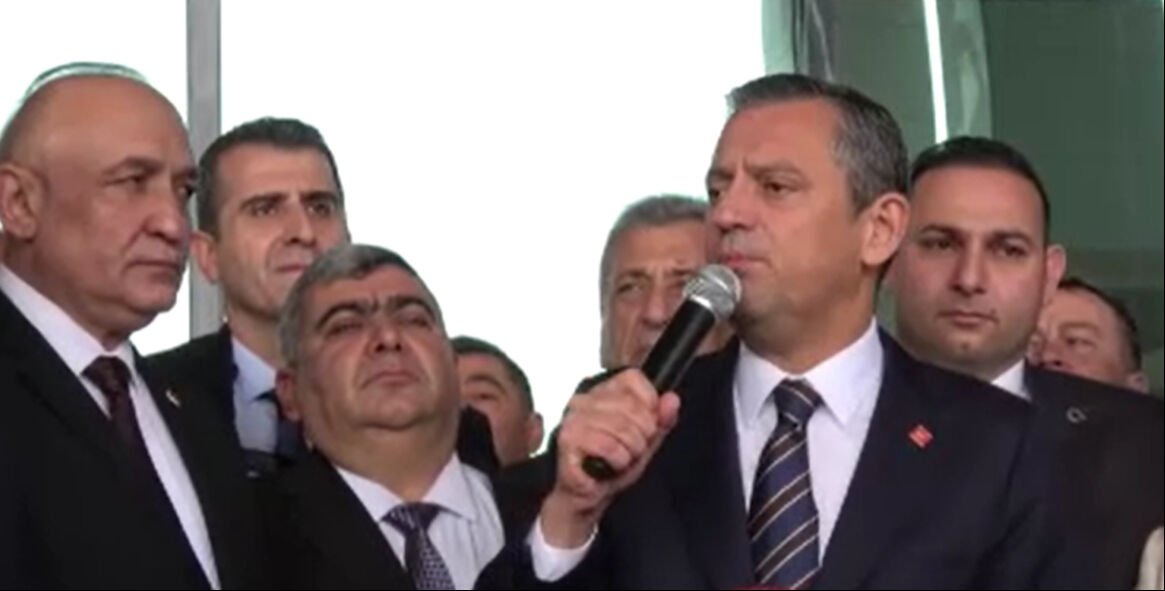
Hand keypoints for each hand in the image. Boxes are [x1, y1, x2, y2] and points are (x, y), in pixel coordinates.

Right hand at [538, 368, 679, 547]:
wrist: (589, 495)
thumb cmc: (612, 465)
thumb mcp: (646, 441)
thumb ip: (661, 419)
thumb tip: (672, 399)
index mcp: (602, 392)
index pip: (633, 379)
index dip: (648, 404)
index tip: (645, 426)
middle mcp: (584, 399)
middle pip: (632, 405)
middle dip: (642, 436)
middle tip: (631, 450)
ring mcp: (573, 417)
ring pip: (622, 427)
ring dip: (630, 452)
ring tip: (620, 459)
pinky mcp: (567, 438)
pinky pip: (608, 446)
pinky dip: (617, 461)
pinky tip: (609, 466)